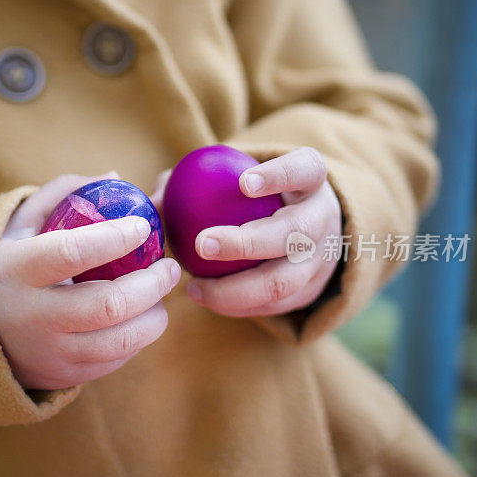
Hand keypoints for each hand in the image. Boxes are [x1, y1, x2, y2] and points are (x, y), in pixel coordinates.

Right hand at [0, 173, 181, 389]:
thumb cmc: (10, 268)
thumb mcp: (21, 226)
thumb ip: (63, 194)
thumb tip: (114, 177)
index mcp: (17, 271)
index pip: (72, 252)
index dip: (115, 238)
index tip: (143, 226)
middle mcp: (33, 316)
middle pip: (110, 304)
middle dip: (153, 283)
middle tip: (169, 267)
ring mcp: (51, 352)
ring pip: (123, 340)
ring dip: (155, 315)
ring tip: (160, 295)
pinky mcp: (66, 377)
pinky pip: (117, 359)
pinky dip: (138, 336)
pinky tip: (139, 317)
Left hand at [186, 147, 340, 316]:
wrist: (304, 233)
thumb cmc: (254, 199)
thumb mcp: (236, 180)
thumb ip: (195, 181)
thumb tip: (153, 202)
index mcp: (311, 181)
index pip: (305, 170)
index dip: (279, 176)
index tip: (243, 183)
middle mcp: (323, 219)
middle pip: (293, 234)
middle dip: (247, 242)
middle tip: (202, 244)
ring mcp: (322, 260)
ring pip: (284, 281)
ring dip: (235, 288)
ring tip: (194, 287)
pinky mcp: (311, 293)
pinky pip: (274, 306)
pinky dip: (237, 306)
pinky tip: (205, 298)